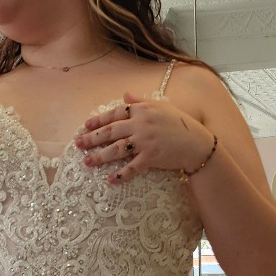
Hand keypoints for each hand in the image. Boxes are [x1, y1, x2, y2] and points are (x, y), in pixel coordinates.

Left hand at [77, 92, 215, 183]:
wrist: (197, 142)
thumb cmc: (180, 123)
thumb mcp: (161, 106)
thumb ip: (141, 101)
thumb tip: (124, 95)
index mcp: (141, 110)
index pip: (114, 114)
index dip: (98, 120)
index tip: (85, 126)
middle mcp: (140, 124)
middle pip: (110, 132)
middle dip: (92, 139)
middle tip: (78, 145)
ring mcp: (145, 142)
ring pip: (116, 149)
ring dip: (100, 157)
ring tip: (88, 162)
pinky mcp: (151, 158)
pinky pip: (132, 168)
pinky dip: (120, 175)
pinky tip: (110, 180)